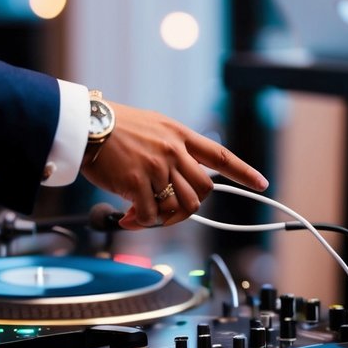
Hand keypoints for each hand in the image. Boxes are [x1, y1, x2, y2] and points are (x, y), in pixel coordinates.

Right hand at [81, 100, 267, 227]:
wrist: (86, 125)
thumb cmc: (113, 127)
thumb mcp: (152, 126)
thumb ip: (171, 147)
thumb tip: (179, 178)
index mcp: (179, 135)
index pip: (220, 155)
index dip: (243, 171)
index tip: (262, 183)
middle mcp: (173, 150)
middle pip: (202, 190)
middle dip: (188, 206)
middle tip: (165, 210)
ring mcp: (157, 167)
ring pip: (180, 206)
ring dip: (164, 218)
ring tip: (142, 215)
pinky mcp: (137, 182)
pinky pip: (151, 215)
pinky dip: (141, 222)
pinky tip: (127, 217)